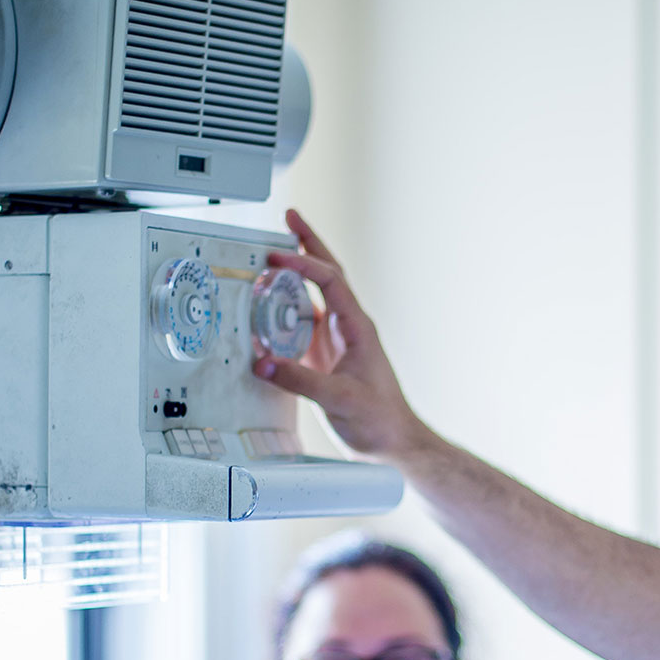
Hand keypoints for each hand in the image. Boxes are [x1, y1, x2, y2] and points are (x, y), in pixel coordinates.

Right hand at [254, 209, 431, 460]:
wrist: (394, 442)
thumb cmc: (379, 420)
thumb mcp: (339, 399)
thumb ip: (300, 381)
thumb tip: (265, 363)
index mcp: (357, 327)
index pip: (329, 281)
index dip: (302, 265)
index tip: (275, 258)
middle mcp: (349, 327)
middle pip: (328, 273)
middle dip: (308, 244)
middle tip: (289, 217)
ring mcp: (338, 340)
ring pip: (315, 295)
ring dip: (296, 273)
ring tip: (274, 253)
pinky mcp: (327, 357)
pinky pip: (303, 324)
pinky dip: (285, 310)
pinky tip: (268, 308)